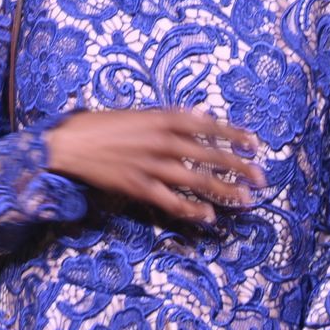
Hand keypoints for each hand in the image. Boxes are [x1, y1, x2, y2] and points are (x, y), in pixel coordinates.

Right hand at [43, 107, 264, 224]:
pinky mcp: (138, 186)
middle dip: (237, 166)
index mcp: (161, 117)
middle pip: (208, 154)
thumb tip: (201, 115)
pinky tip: (208, 216)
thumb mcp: (139, 114)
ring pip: (195, 180)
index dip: (233, 134)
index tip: (255, 142)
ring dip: (222, 190)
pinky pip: (171, 201)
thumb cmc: (101, 125)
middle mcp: (160, 140)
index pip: (207, 125)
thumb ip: (170, 116)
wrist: (69, 143)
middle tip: (261, 177)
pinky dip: (191, 209)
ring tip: (245, 199)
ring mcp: (150, 165)